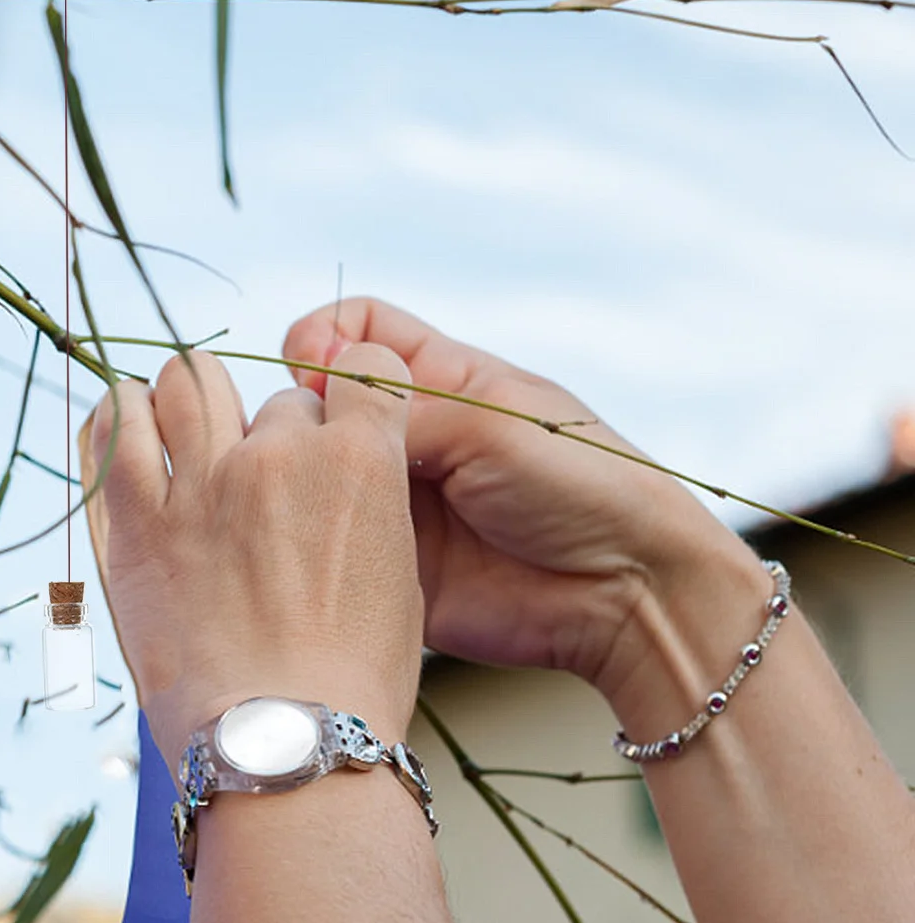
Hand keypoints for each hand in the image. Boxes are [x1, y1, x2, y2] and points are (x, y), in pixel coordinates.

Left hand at [78, 348, 422, 775]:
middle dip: (274, 434)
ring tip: (186, 425)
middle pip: (276, 400)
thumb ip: (365, 504)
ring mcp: (204, 483)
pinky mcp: (139, 520)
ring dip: (193, 398)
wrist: (281, 740)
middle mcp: (281, 455)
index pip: (361, 372)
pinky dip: (120, 415)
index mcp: (360, 461)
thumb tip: (338, 482)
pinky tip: (126, 424)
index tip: (335, 421)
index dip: (348, 397)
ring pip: (189, 383)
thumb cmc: (348, 682)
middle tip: (264, 484)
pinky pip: (114, 428)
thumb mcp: (395, 578)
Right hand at [282, 299, 767, 723]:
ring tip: (311, 498)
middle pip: (323, 404)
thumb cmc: (580, 485)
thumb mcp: (487, 423)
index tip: (308, 369)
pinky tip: (315, 549)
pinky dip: (312, 546)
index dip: (321, 339)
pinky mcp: (389, 566)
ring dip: (301, 483)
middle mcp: (410, 436)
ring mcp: (396, 503)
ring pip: (317, 478)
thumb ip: (397, 405)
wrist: (621, 591)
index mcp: (441, 379)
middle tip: (312, 442)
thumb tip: (312, 399)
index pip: (354, 331)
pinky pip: (330, 549)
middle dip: (302, 414)